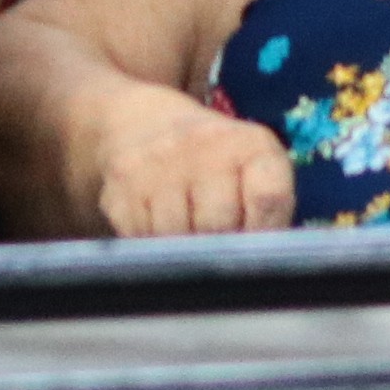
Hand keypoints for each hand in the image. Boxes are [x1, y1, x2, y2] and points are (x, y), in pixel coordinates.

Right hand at [83, 89, 294, 236]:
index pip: (269, 200)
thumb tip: (259, 266)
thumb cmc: (215, 164)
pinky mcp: (120, 184)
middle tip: (215, 242)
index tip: (254, 246)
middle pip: (217, 225)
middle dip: (218, 246)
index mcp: (251, 144)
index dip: (263, 234)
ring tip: (185, 231)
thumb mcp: (253, 170)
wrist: (146, 124)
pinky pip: (139, 238)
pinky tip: (156, 224)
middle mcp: (205, 145)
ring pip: (175, 237)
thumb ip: (266, 213)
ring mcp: (158, 163)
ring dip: (181, 248)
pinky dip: (150, 244)